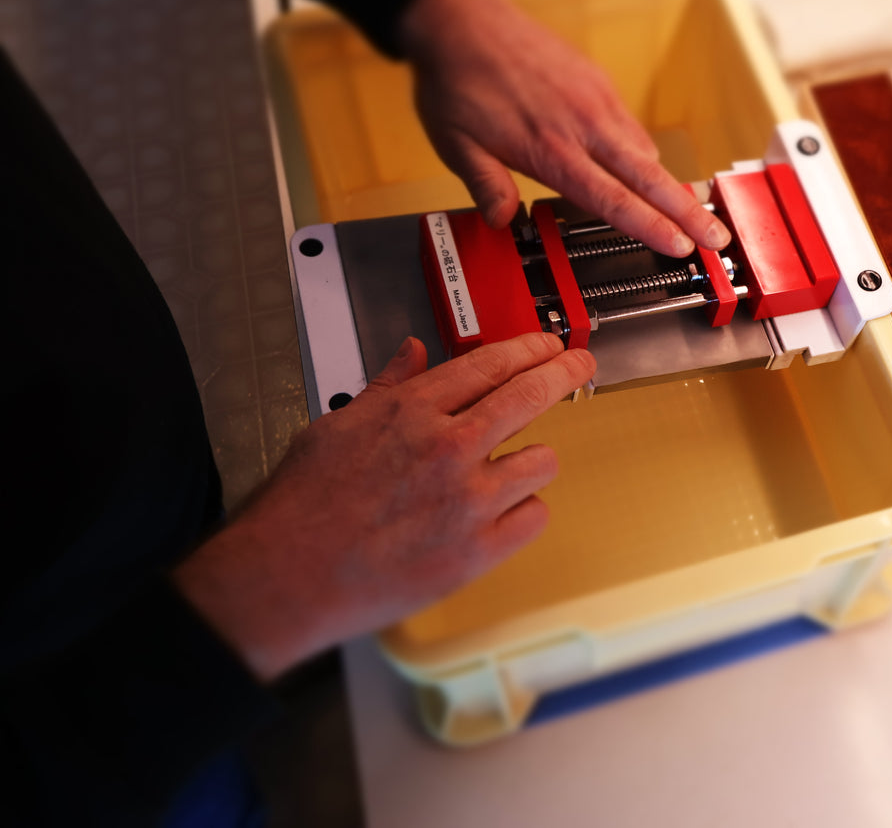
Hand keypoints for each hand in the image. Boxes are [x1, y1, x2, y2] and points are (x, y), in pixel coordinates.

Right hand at [172, 334, 594, 681]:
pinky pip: (534, 517)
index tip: (546, 345)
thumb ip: (385, 388)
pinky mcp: (477, 551)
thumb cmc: (302, 506)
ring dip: (534, 457)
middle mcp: (447, 448)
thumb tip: (413, 354)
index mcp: (412, 412)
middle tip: (577, 365)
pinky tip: (504, 510)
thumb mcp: (336, 425)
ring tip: (517, 464)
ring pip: (542, 460)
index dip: (527, 349)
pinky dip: (525, 511)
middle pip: (530, 395)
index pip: (489, 364)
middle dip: (564, 372)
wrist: (285, 576)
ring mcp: (467, 500)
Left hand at [398, 0, 730, 257]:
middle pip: (650, 177)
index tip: (680, 245)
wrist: (462, 19)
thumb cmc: (457, 82)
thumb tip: (503, 221)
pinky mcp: (597, 82)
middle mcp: (583, 126)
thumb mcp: (456, 146)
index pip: (613, 199)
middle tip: (717, 236)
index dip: (650, 226)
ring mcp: (595, 101)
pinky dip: (642, 153)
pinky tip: (642, 168)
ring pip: (646, 151)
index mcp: (551, 150)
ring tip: (691, 210)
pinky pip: (630, 126)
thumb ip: (486, 186)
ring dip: (669, 184)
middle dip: (688, 211)